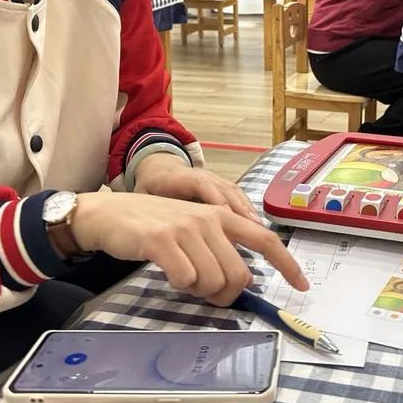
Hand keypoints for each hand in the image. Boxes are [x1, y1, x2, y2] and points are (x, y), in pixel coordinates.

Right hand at [72, 191, 308, 305]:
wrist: (109, 215)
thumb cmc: (154, 228)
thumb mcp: (194, 229)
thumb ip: (220, 247)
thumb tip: (242, 280)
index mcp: (222, 216)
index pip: (265, 240)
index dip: (287, 264)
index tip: (303, 285)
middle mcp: (209, 219)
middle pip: (239, 276)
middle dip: (225, 294)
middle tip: (204, 290)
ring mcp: (186, 228)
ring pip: (213, 282)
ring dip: (199, 290)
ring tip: (182, 275)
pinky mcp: (161, 241)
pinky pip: (185, 280)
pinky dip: (179, 285)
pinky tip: (168, 271)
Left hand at [134, 152, 259, 221]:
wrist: (159, 167)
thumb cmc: (150, 187)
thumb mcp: (143, 196)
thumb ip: (149, 210)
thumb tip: (154, 235)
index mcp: (178, 177)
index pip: (198, 183)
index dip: (214, 197)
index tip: (224, 214)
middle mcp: (201, 175)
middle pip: (223, 188)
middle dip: (238, 208)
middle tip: (250, 229)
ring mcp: (214, 179)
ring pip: (234, 192)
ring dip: (247, 211)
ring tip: (259, 231)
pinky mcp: (221, 185)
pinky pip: (238, 196)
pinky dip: (248, 210)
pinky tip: (257, 228)